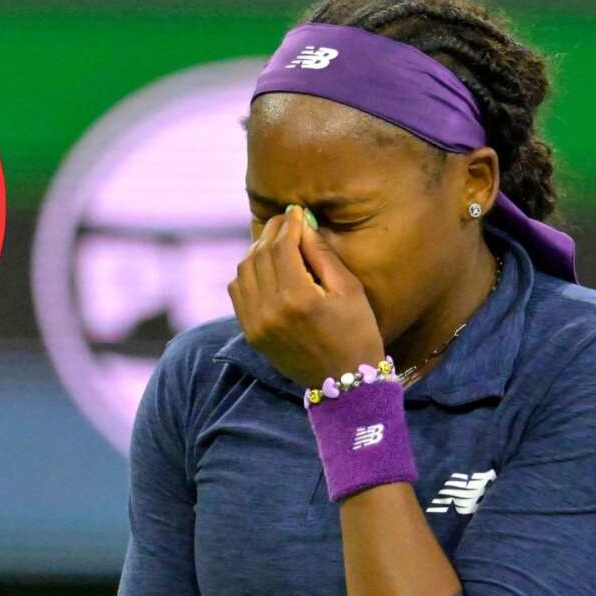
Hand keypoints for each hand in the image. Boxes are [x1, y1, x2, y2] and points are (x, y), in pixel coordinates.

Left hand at [228, 204, 384, 387]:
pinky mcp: (251, 334)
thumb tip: (303, 224)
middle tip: (286, 219)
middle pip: (260, 255)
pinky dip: (246, 273)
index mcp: (298, 298)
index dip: (289, 224)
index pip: (282, 246)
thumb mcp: (350, 290)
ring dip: (256, 250)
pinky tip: (263, 266)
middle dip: (272, 232)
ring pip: (243, 271)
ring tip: (275, 240)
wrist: (346, 384)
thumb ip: (322, 254)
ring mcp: (256, 324)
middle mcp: (270, 310)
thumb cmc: (357, 333)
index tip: (297, 211)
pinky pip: (237, 292)